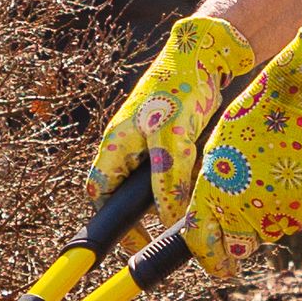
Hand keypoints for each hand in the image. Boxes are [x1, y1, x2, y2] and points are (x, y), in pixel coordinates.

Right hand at [88, 8, 254, 216]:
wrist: (203, 57)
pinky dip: (183, 184)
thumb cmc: (177, 90)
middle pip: (125, 194)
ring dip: (166, 200)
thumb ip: (168, 180)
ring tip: (185, 215)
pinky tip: (200, 189)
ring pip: (151, 186)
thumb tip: (168, 218)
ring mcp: (148, 145)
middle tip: (163, 236)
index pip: (99, 192)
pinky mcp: (171, 142)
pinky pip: (171, 173)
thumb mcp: (171, 139)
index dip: (110, 221)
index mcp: (114, 146)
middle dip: (141, 216)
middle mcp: (127, 148)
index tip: (133, 243)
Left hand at [173, 33, 301, 275]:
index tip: (219, 267)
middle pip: (237, 247)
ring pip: (268, 235)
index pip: (201, 244)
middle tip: (251, 224)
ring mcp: (269, 214)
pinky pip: (296, 222)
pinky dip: (298, 208)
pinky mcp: (299, 212)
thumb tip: (214, 217)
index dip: (210, 260)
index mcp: (210, 195)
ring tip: (275, 184)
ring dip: (271, 220)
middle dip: (241, 242)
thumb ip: (213, 192)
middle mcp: (236, 210)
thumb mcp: (218, 156)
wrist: (294, 105)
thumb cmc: (251, 123)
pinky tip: (298, 182)